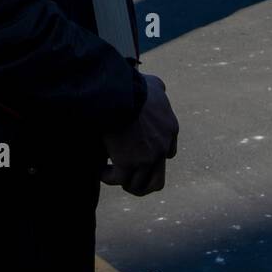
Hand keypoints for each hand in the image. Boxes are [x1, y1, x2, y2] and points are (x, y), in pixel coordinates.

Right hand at [101, 74, 178, 196]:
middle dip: (143, 183)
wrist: (121, 94)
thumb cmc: (135, 86)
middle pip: (157, 180)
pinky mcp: (128, 164)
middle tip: (128, 176)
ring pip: (138, 186)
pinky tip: (100, 170)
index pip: (169, 153)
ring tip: (111, 174)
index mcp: (170, 130)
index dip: (155, 157)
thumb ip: (159, 90)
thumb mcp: (155, 85)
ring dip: (124, 182)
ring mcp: (146, 159)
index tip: (140, 153)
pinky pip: (118, 180)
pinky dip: (108, 177)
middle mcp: (161, 148)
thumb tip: (159, 88)